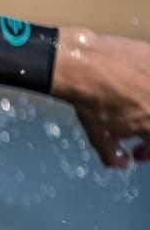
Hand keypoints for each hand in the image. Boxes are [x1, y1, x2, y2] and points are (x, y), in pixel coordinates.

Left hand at [51, 29, 149, 167]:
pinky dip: (145, 83)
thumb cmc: (92, 102)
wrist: (86, 65)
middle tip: (134, 129)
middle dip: (146, 129)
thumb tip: (123, 164)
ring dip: (145, 106)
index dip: (148, 152)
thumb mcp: (99, 136)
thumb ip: (113, 154)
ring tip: (129, 105)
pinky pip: (149, 75)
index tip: (137, 151)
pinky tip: (131, 83)